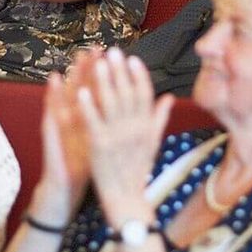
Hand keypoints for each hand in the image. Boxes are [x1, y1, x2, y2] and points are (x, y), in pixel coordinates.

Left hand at [73, 48, 173, 220]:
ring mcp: (117, 136)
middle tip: (113, 51)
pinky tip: (82, 90)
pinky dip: (88, 105)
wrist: (127, 199)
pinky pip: (94, 120)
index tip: (133, 58)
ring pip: (111, 103)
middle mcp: (135, 129)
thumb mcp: (153, 143)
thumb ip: (159, 119)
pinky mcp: (100, 145)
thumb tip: (169, 97)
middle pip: (128, 93)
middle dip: (120, 71)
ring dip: (104, 81)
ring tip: (98, 62)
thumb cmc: (138, 171)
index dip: (139, 75)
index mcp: (147, 127)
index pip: (145, 95)